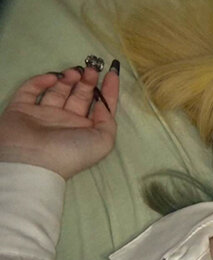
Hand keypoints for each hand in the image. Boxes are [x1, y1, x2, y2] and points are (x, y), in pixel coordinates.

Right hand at [0, 63, 119, 178]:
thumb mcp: (103, 142)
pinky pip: (31, 91)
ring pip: (58, 91)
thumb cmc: (71, 152)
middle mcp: (67, 121)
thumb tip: (103, 106)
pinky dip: (41, 81)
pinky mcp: (22, 109)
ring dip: (68, 79)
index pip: (100, 106)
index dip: (109, 89)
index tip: (112, 71)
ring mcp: (44, 114)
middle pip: (80, 95)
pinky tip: (53, 77)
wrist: (31, 161)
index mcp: (86, 130)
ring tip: (75, 72)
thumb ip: (108, 121)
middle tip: (91, 69)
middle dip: (88, 81)